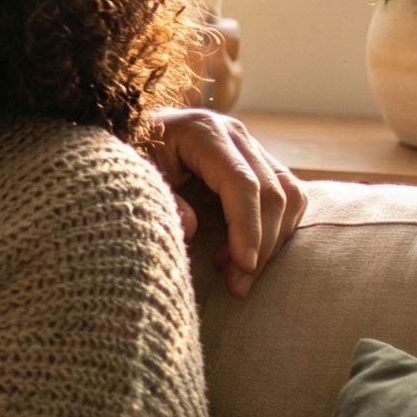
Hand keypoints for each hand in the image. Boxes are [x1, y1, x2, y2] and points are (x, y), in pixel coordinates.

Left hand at [148, 107, 305, 296]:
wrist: (131, 138)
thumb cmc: (128, 157)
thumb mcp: (131, 177)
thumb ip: (159, 200)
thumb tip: (192, 227)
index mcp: (203, 132)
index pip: (242, 183)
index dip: (247, 227)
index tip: (243, 266)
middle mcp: (234, 135)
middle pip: (272, 193)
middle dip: (261, 244)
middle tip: (237, 285)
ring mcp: (250, 147)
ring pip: (288, 197)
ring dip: (272, 242)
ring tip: (236, 275)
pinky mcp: (259, 164)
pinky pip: (287, 198)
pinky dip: (274, 231)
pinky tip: (241, 255)